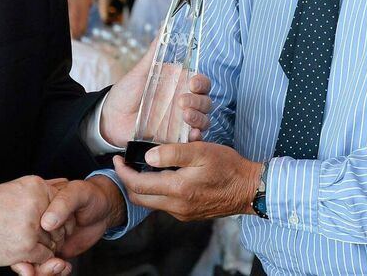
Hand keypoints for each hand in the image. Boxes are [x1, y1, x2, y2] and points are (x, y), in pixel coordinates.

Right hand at [0, 176, 63, 267]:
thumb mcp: (18, 188)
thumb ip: (43, 188)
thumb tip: (66, 180)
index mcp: (37, 187)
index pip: (65, 206)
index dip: (59, 220)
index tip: (49, 225)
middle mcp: (37, 203)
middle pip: (61, 226)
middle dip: (52, 236)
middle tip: (34, 236)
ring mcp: (32, 226)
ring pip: (54, 243)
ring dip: (43, 247)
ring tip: (23, 241)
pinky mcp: (26, 245)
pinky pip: (44, 256)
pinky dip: (36, 258)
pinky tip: (21, 249)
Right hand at [10, 176, 125, 275]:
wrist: (105, 209)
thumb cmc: (90, 195)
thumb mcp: (78, 193)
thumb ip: (63, 204)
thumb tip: (46, 223)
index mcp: (35, 208)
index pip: (20, 231)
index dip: (21, 250)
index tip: (26, 262)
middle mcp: (36, 226)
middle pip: (24, 250)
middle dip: (31, 266)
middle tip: (48, 266)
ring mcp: (45, 239)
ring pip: (34, 262)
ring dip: (43, 271)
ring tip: (60, 266)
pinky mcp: (55, 250)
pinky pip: (47, 266)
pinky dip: (53, 272)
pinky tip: (65, 267)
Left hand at [100, 43, 211, 146]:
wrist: (110, 119)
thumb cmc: (126, 93)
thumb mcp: (141, 71)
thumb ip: (155, 51)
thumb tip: (164, 26)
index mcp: (179, 85)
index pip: (201, 83)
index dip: (202, 82)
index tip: (193, 82)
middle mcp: (184, 102)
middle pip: (206, 101)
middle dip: (199, 101)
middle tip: (182, 101)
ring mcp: (181, 122)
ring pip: (203, 119)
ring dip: (199, 117)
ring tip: (184, 116)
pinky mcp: (175, 138)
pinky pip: (193, 139)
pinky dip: (197, 136)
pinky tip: (192, 134)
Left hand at [112, 143, 260, 221]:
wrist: (249, 189)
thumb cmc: (228, 167)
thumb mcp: (201, 151)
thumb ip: (173, 152)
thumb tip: (147, 157)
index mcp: (178, 189)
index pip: (138, 185)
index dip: (123, 172)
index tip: (117, 158)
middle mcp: (177, 206)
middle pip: (139, 198)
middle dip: (127, 181)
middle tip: (124, 164)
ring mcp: (182, 213)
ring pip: (151, 203)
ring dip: (141, 187)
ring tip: (140, 168)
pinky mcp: (189, 214)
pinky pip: (164, 204)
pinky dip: (156, 192)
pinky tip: (161, 176)